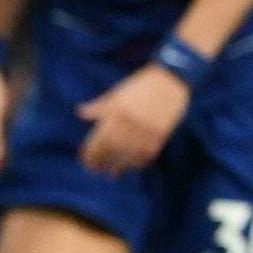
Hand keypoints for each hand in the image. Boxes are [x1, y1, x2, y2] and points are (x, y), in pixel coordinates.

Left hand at [77, 64, 191, 175]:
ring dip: (120, 167)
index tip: (86, 161)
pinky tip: (134, 167)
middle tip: (97, 171)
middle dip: (102, 162)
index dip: (91, 153)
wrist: (171, 79)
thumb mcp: (117, 92)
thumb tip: (81, 113)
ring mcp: (147, 130)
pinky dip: (140, 163)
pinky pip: (148, 154)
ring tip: (114, 174)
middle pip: (112, 149)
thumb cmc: (141, 84)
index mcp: (117, 111)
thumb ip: (100, 106)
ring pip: (130, 155)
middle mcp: (130, 122)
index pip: (100, 139)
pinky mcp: (161, 134)